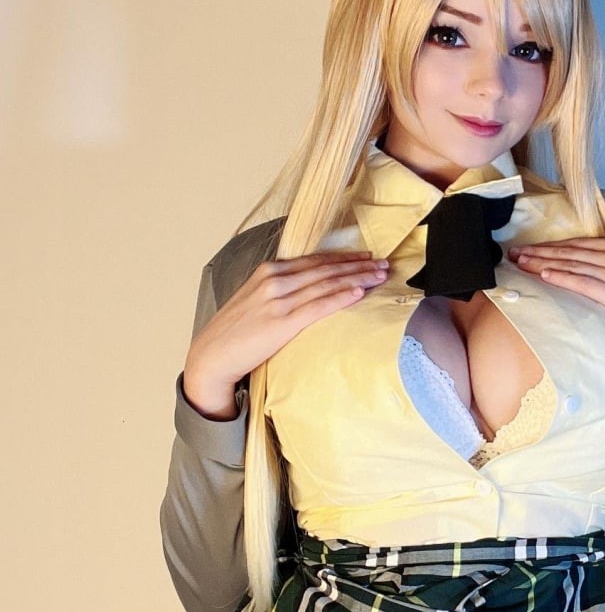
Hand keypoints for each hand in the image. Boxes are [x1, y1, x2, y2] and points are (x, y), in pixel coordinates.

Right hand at [183, 251, 389, 416]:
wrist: (212, 355)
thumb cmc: (235, 331)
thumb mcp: (256, 299)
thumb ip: (280, 289)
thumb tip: (306, 287)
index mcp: (269, 271)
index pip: (315, 260)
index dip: (344, 257)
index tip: (367, 256)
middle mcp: (274, 280)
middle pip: (326, 268)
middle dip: (358, 265)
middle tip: (384, 263)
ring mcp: (278, 300)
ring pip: (327, 284)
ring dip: (357, 278)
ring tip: (380, 276)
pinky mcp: (282, 322)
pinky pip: (319, 306)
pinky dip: (341, 297)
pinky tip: (360, 294)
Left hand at [506, 237, 604, 340]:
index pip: (578, 244)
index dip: (551, 246)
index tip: (530, 247)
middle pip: (568, 251)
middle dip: (537, 252)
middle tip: (512, 252)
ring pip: (570, 264)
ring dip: (541, 263)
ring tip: (518, 263)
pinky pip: (583, 283)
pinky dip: (561, 277)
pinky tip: (543, 274)